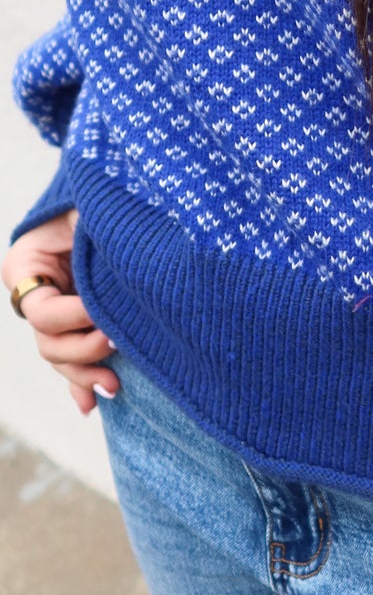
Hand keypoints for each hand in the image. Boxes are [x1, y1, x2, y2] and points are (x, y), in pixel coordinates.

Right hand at [2, 209, 118, 415]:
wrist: (121, 188)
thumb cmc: (107, 192)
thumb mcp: (93, 207)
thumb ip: (91, 232)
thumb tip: (120, 262)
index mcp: (27, 261)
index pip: (41, 309)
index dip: (74, 318)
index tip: (107, 314)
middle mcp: (36, 289)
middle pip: (47, 340)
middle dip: (82, 351)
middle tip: (119, 342)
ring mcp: (56, 306)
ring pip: (58, 355)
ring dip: (84, 374)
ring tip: (115, 386)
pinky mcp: (77, 320)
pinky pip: (71, 359)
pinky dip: (80, 382)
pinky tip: (90, 406)